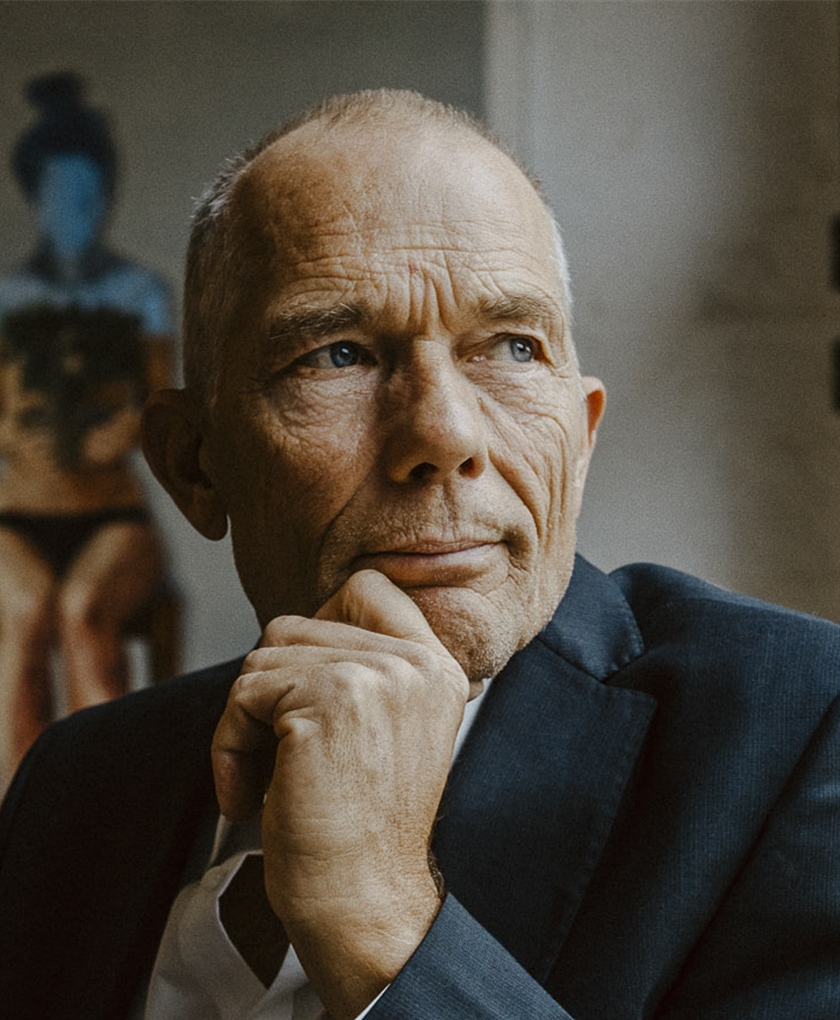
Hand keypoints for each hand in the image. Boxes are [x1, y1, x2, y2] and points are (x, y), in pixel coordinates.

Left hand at [211, 569, 469, 1017]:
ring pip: (264, 657)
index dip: (322, 624)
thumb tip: (290, 632)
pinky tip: (249, 795)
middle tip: (278, 753)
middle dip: (270, 690)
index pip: (369, 587)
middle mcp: (414, 661)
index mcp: (437, 665)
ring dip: (246, 720)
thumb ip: (365, 669)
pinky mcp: (324, 701)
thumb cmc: (363, 829)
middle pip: (296, 626)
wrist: (365, 903)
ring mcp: (372, 675)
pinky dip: (228, 746)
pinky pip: (243, 695)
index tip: (309, 692)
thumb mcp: (390, 730)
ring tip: (266, 777)